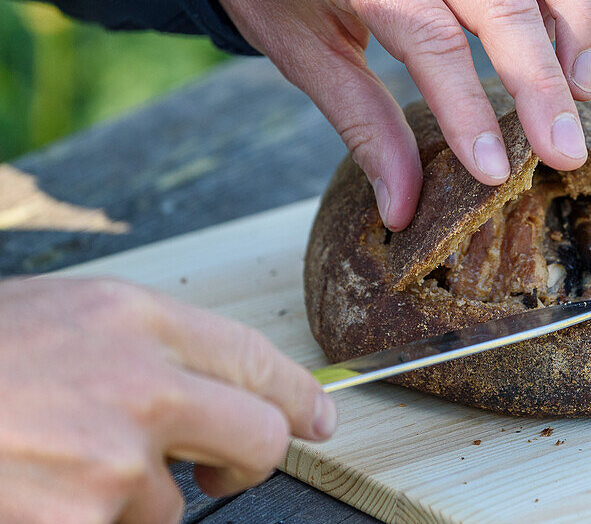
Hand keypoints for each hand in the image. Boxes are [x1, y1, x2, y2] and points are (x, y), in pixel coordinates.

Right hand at [0, 276, 336, 522]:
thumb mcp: (61, 317)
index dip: (298, 394)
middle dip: (250, 461)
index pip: (255, 357)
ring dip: (127, 505)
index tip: (319, 417)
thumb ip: (141, 347)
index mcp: (136, 318)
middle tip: (225, 472)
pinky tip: (41, 494)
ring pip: (170, 507)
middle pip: (257, 436)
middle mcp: (141, 384)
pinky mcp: (83, 520)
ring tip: (57, 470)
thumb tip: (204, 389)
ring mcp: (112, 460)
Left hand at [195, 0, 590, 229]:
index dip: (467, 109)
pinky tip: (566, 43)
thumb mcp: (297, 54)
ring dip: (579, 21)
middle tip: (566, 153)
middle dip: (541, 84)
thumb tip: (403, 209)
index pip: (430, 35)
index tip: (494, 174)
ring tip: (582, 92)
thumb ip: (362, 127)